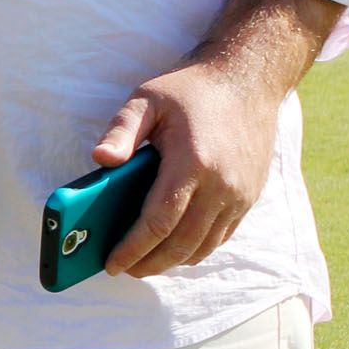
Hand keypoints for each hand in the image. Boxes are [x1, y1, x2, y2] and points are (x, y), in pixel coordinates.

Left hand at [92, 63, 283, 277]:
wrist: (248, 79)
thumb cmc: (191, 89)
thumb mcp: (147, 98)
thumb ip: (122, 130)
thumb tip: (99, 159)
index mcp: (192, 162)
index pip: (159, 222)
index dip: (133, 248)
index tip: (111, 263)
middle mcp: (221, 185)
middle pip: (182, 244)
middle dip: (150, 264)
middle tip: (124, 269)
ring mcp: (240, 194)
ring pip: (203, 246)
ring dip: (173, 261)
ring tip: (146, 262)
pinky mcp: (249, 196)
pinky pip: (221, 236)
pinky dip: (196, 249)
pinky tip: (174, 246)